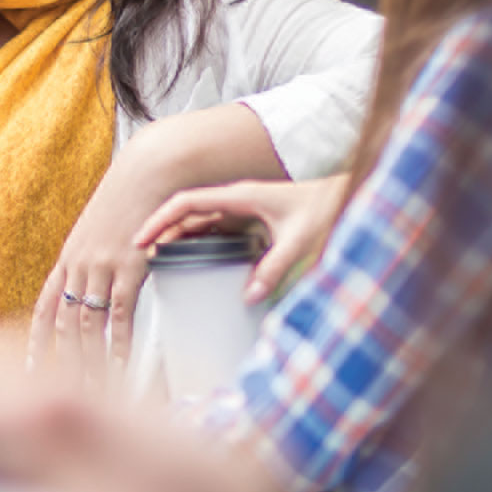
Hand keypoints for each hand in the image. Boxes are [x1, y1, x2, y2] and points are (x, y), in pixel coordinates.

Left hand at [29, 145, 186, 390]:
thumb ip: (94, 260)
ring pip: (87, 323)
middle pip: (63, 322)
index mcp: (69, 258)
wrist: (149, 173)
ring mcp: (101, 266)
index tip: (32, 366)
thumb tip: (95, 284)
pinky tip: (121, 363)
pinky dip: (119, 342)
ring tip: (92, 388)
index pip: (44, 306)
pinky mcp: (129, 265)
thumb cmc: (129, 201)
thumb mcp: (100, 231)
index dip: (36, 339)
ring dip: (89, 359)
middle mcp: (78, 265)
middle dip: (61, 360)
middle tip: (60, 391)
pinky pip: (119, 313)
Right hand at [133, 174, 347, 302]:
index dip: (160, 219)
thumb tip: (249, 296)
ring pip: (199, 219)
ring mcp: (243, 208)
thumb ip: (275, 267)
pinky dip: (199, 240)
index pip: (187, 203)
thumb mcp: (301, 239)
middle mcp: (238, 199)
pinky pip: (215, 227)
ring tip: (161, 258)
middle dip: (162, 230)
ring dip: (179, 235)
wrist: (348, 194)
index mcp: (241, 196)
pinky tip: (195, 257)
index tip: (142, 239)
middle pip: (187, 211)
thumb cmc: (327, 207)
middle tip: (142, 253)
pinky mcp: (251, 218)